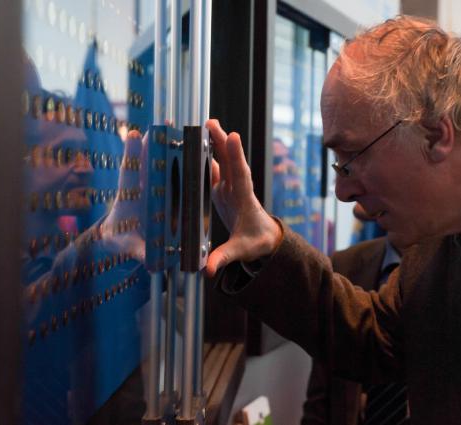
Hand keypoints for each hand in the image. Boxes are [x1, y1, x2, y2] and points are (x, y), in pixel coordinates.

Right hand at [205, 119, 281, 276]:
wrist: (264, 239)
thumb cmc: (256, 242)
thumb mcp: (241, 251)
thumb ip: (224, 258)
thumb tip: (208, 270)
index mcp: (244, 199)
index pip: (241, 175)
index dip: (236, 156)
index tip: (233, 137)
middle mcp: (237, 189)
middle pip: (230, 162)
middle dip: (222, 142)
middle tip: (211, 123)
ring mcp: (230, 188)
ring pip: (222, 161)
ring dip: (215, 143)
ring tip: (204, 125)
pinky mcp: (222, 190)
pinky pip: (215, 170)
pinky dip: (206, 157)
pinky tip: (196, 145)